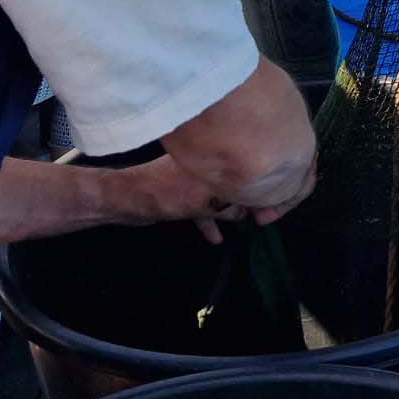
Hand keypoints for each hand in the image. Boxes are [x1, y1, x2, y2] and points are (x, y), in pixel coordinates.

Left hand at [115, 156, 250, 244]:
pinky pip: (204, 208)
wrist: (129, 201)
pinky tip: (216, 238)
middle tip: (260, 216)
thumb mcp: (204, 203)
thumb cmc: (166, 194)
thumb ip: (229, 208)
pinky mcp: (184, 194)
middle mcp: (208, 164)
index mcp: (215, 159)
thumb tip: (247, 214)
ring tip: (243, 224)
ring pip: (222, 195)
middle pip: (236, 183)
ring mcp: (195, 178)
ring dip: (230, 210)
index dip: (260, 187)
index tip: (269, 206)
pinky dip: (209, 222)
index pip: (246, 170)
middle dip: (247, 198)